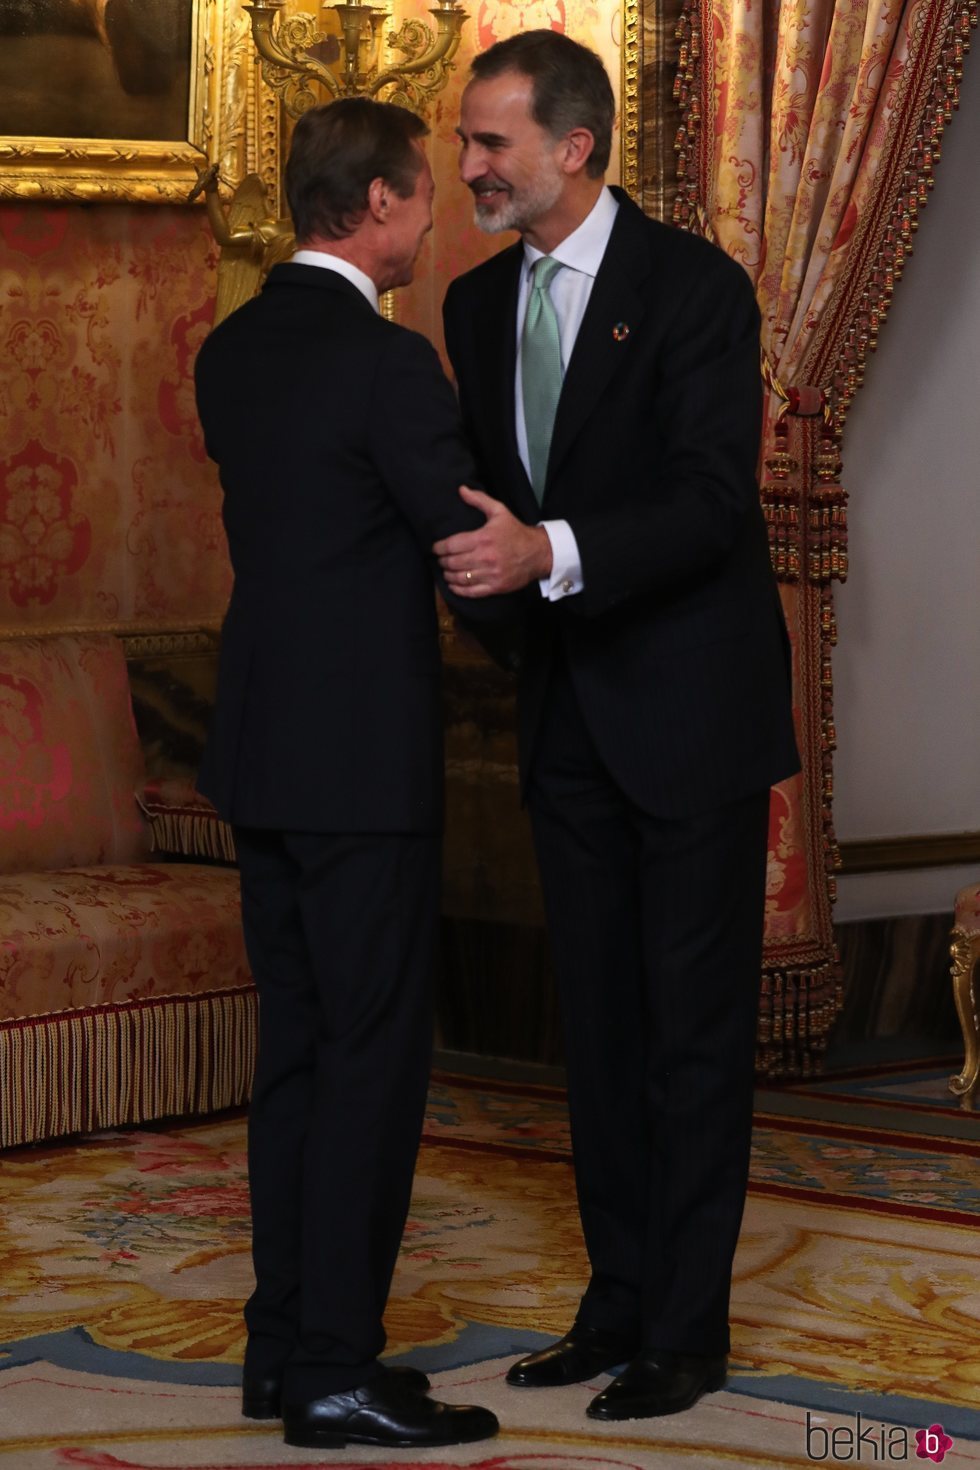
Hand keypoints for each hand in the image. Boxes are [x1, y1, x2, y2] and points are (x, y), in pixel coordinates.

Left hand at [434, 485, 552, 596]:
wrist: (538, 553)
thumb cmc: (516, 532)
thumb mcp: (499, 511)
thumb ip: (479, 500)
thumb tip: (461, 489)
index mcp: (483, 538)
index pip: (452, 545)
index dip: (439, 547)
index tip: (436, 547)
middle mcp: (485, 557)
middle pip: (453, 562)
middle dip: (442, 561)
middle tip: (440, 559)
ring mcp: (490, 574)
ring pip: (460, 578)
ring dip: (448, 575)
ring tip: (446, 571)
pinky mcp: (495, 587)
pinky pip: (471, 591)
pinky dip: (458, 589)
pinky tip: (453, 584)